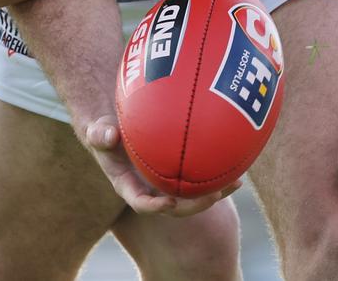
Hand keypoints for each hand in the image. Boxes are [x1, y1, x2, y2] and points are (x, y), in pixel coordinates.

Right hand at [85, 115, 239, 215]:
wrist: (117, 129)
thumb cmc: (106, 129)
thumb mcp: (98, 130)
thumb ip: (99, 134)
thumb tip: (109, 135)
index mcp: (129, 186)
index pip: (141, 204)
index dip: (155, 207)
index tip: (170, 203)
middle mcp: (150, 190)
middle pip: (175, 207)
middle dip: (195, 205)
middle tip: (213, 195)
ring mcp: (166, 183)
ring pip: (192, 196)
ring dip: (215, 193)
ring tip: (236, 183)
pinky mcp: (179, 173)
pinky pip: (200, 179)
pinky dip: (218, 176)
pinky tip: (238, 168)